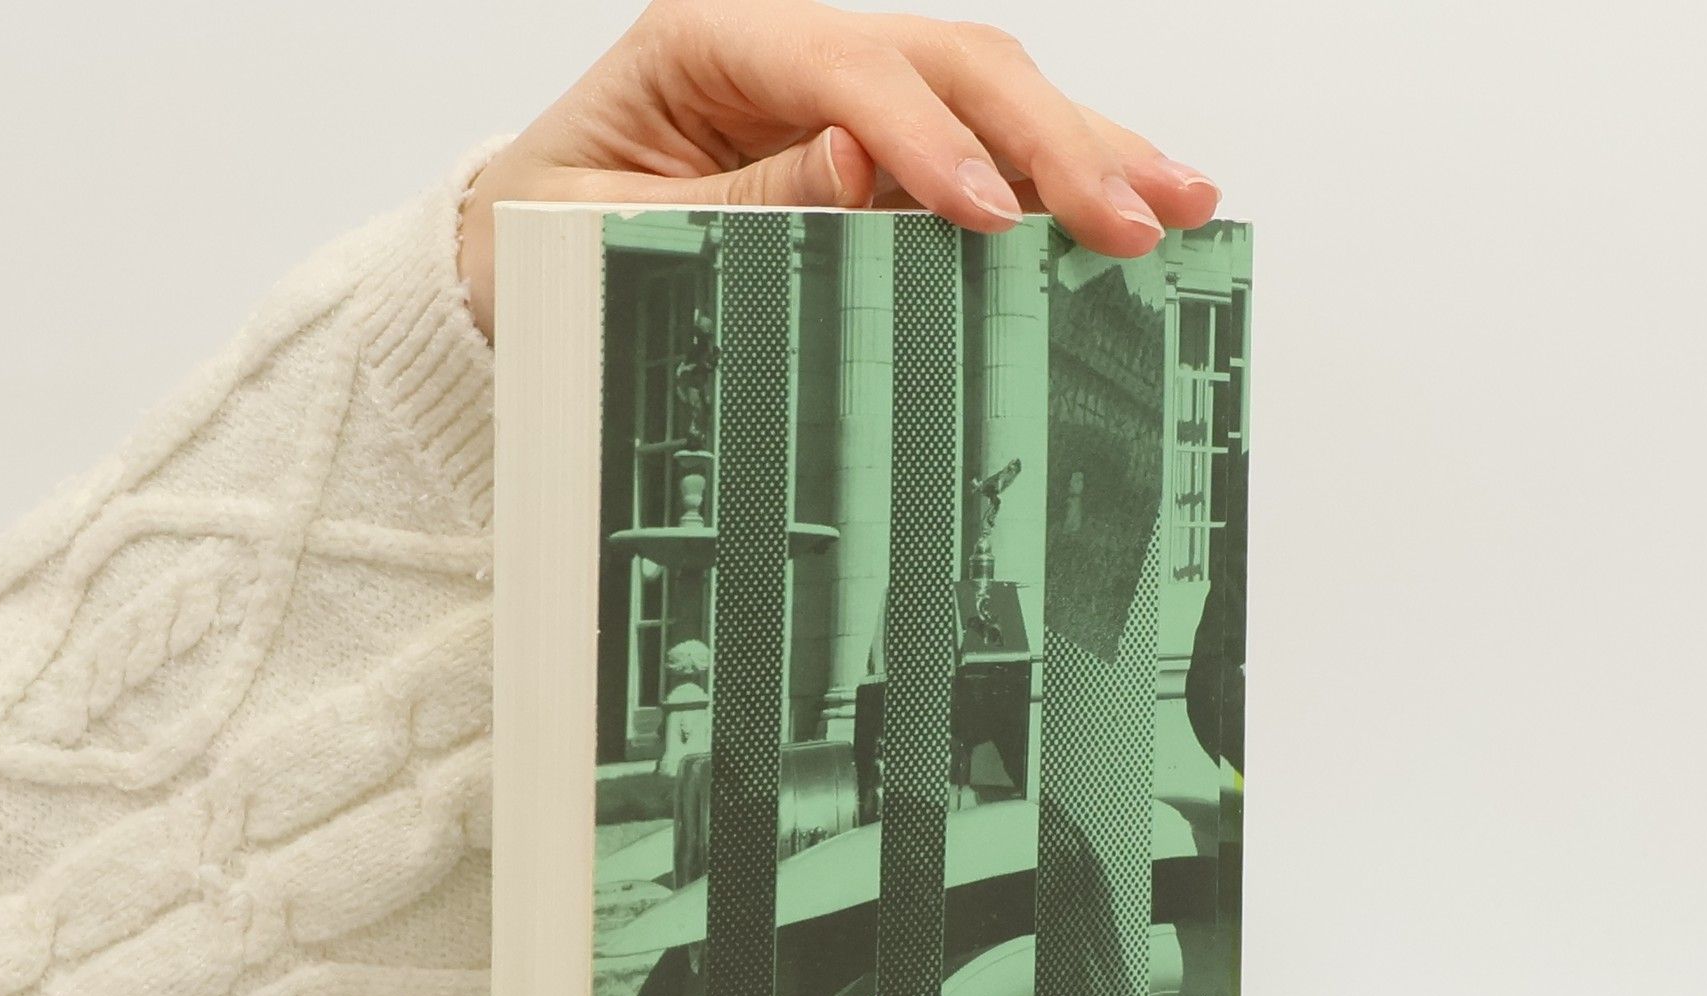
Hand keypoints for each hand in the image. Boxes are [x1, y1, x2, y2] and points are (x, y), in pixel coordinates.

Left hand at [459, 0, 1220, 338]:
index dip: (929, 141)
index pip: (847, 68)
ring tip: (1184, 202)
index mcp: (712, 36)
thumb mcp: (611, 225)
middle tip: (1136, 218)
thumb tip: (857, 165)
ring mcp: (845, 88)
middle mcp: (794, 44)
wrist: (522, 248)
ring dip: (1090, 149)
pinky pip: (982, 147)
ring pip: (989, 92)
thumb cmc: (547, 231)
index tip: (991, 218)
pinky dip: (1059, 179)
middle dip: (1051, 141)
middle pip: (950, 61)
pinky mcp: (876, 142)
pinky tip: (1134, 201)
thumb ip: (736, 196)